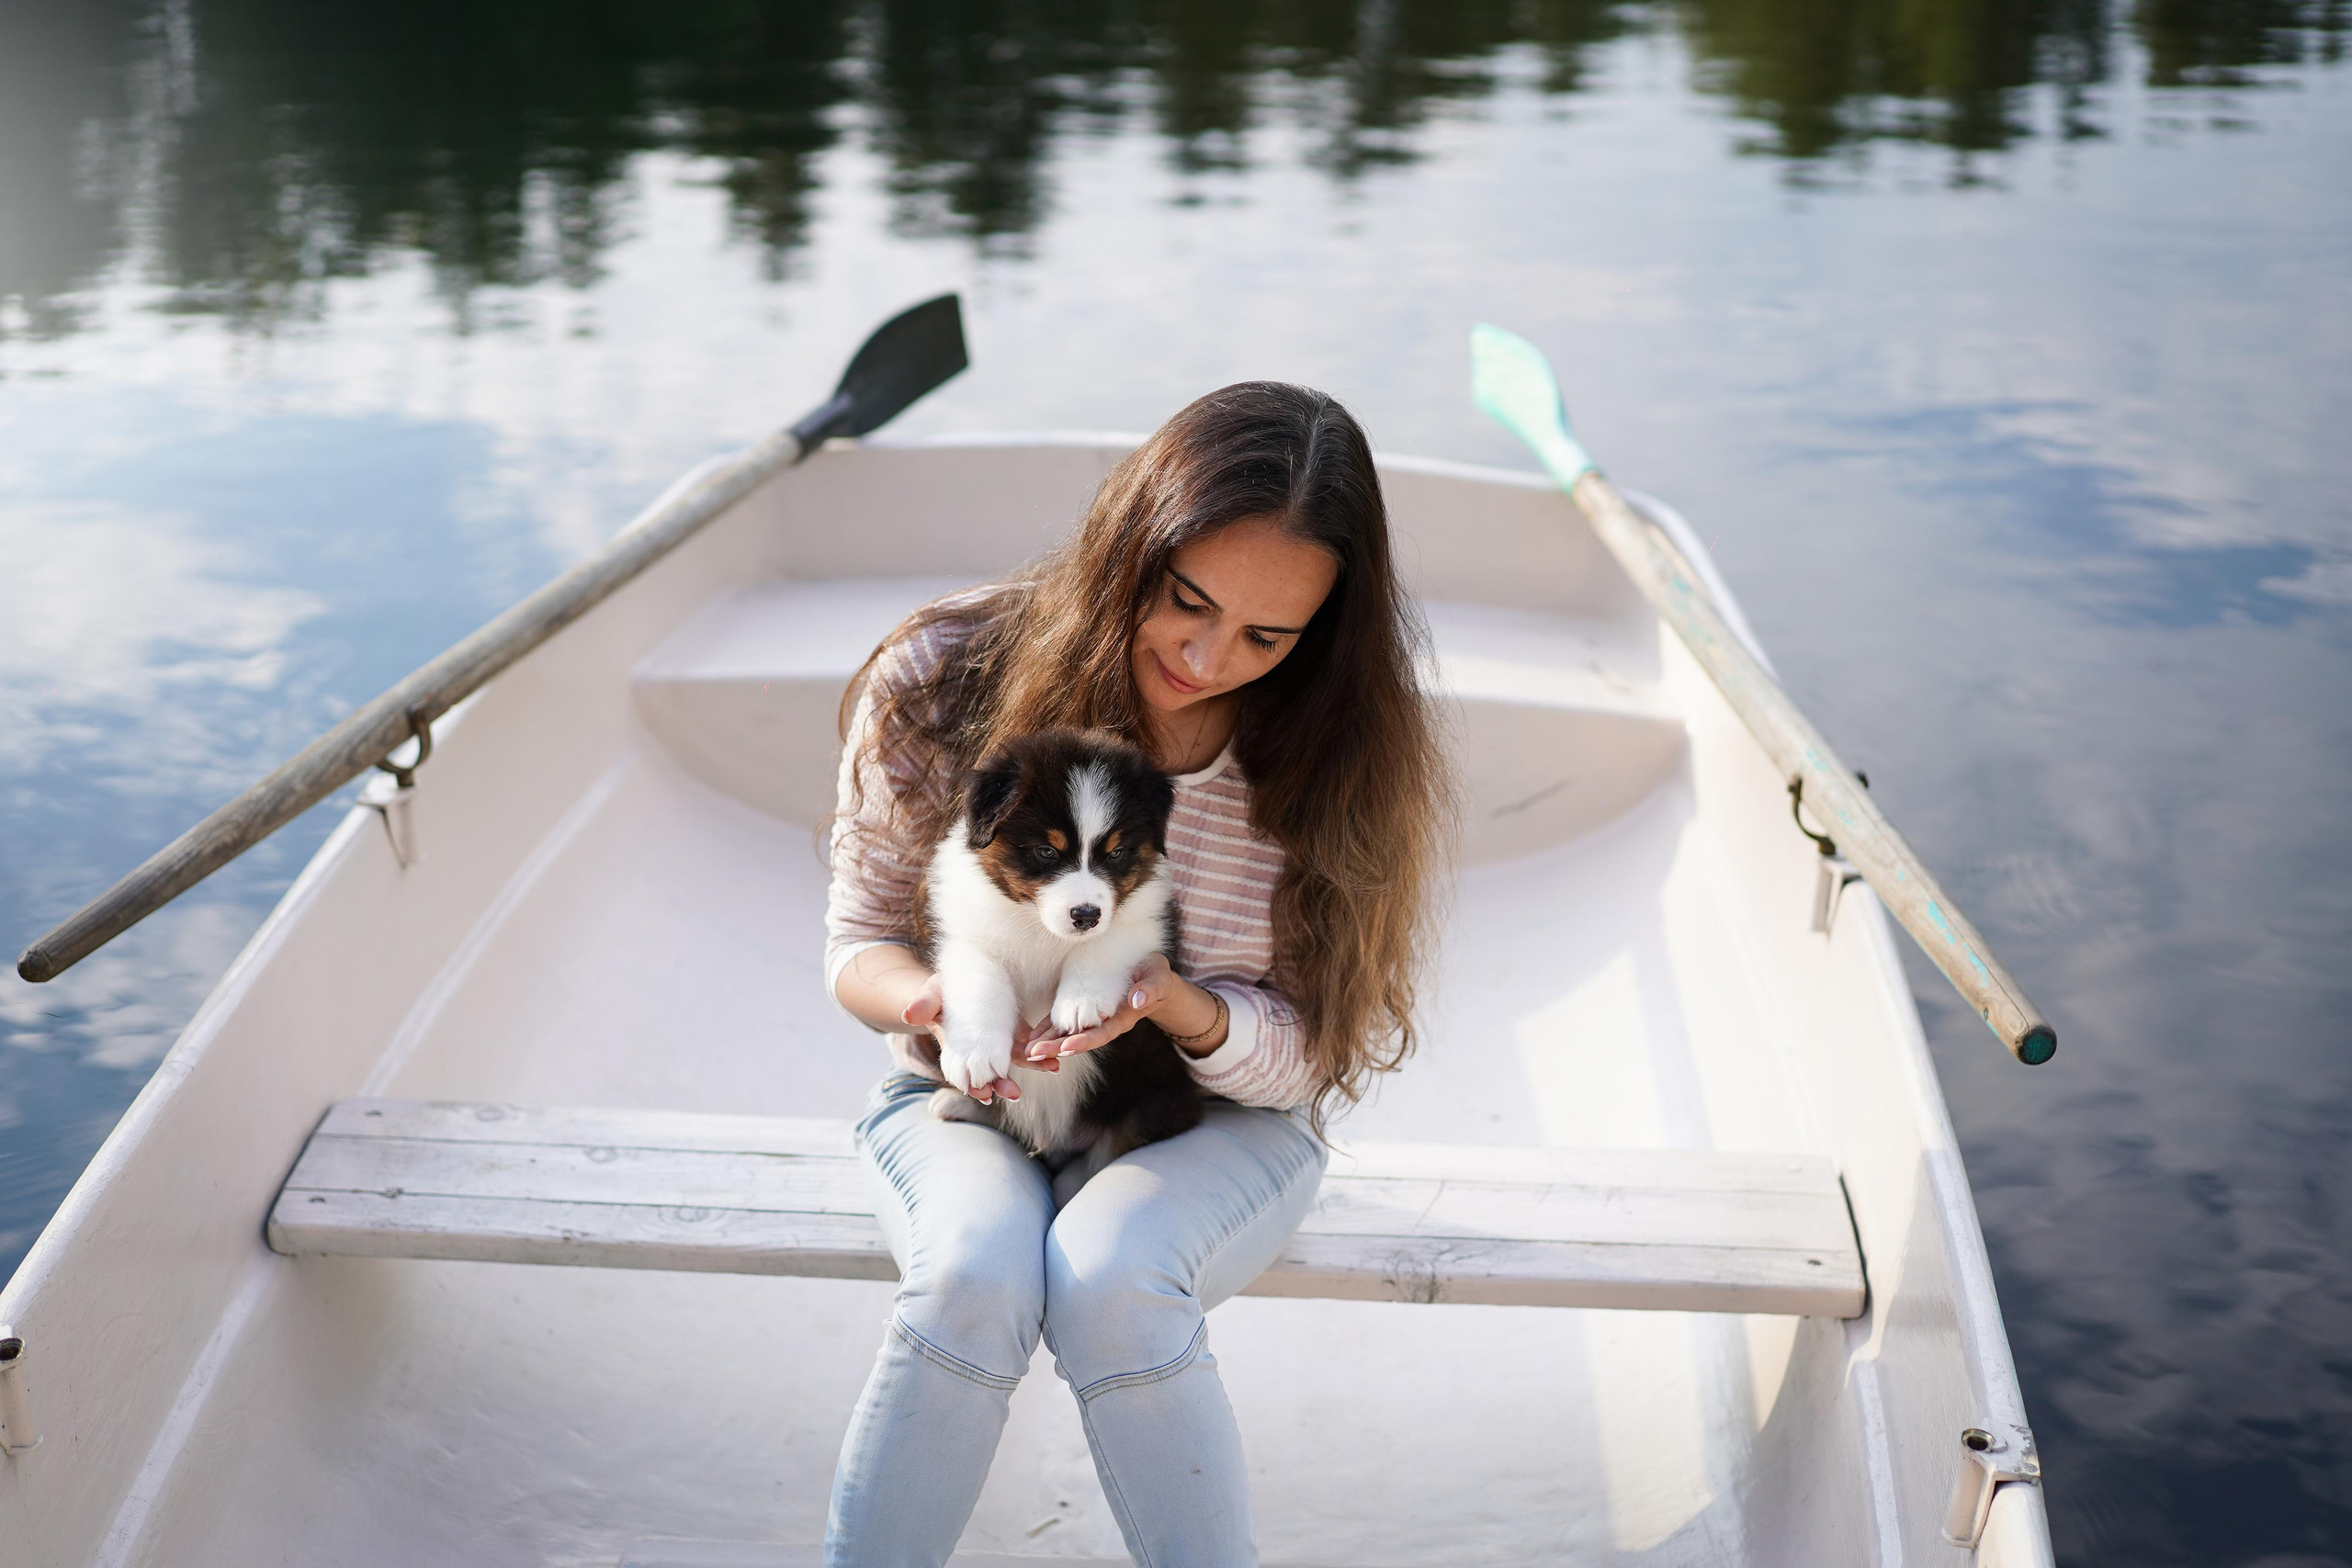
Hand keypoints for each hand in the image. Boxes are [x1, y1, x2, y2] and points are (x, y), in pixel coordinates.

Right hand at [901, 977, 1049, 1105]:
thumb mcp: (931, 994)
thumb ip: (923, 1003)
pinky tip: (1055, 1059)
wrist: (956, 984)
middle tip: (1014, 1094)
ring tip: (1050, 1069)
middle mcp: (980, 1051)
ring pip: (1015, 1061)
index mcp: (959, 1048)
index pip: (965, 1073)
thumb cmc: (939, 992)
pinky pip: (1029, 1045)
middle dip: (1003, 1084)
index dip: (973, 1085)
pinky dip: (1040, 1053)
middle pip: (992, 1072)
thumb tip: (909, 1014)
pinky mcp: (1014, 1030)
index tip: (982, 1095)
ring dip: (1032, 1067)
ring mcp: (998, 1043)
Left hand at [1025, 953, 1215, 1061]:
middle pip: (1080, 1039)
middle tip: (1034, 1053)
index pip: (1102, 1034)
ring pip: (1069, 1034)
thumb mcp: (1159, 979)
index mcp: (1123, 1018)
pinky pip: (1065, 1023)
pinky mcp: (1084, 1009)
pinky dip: (1049, 1030)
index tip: (1067, 1047)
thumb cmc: (1157, 977)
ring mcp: (1094, 1018)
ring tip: (1028, 1050)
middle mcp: (1106, 1023)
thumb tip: (1137, 999)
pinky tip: (1033, 1037)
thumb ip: (1151, 989)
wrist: (1153, 976)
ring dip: (1049, 1043)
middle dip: (1057, 1047)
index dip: (1084, 1041)